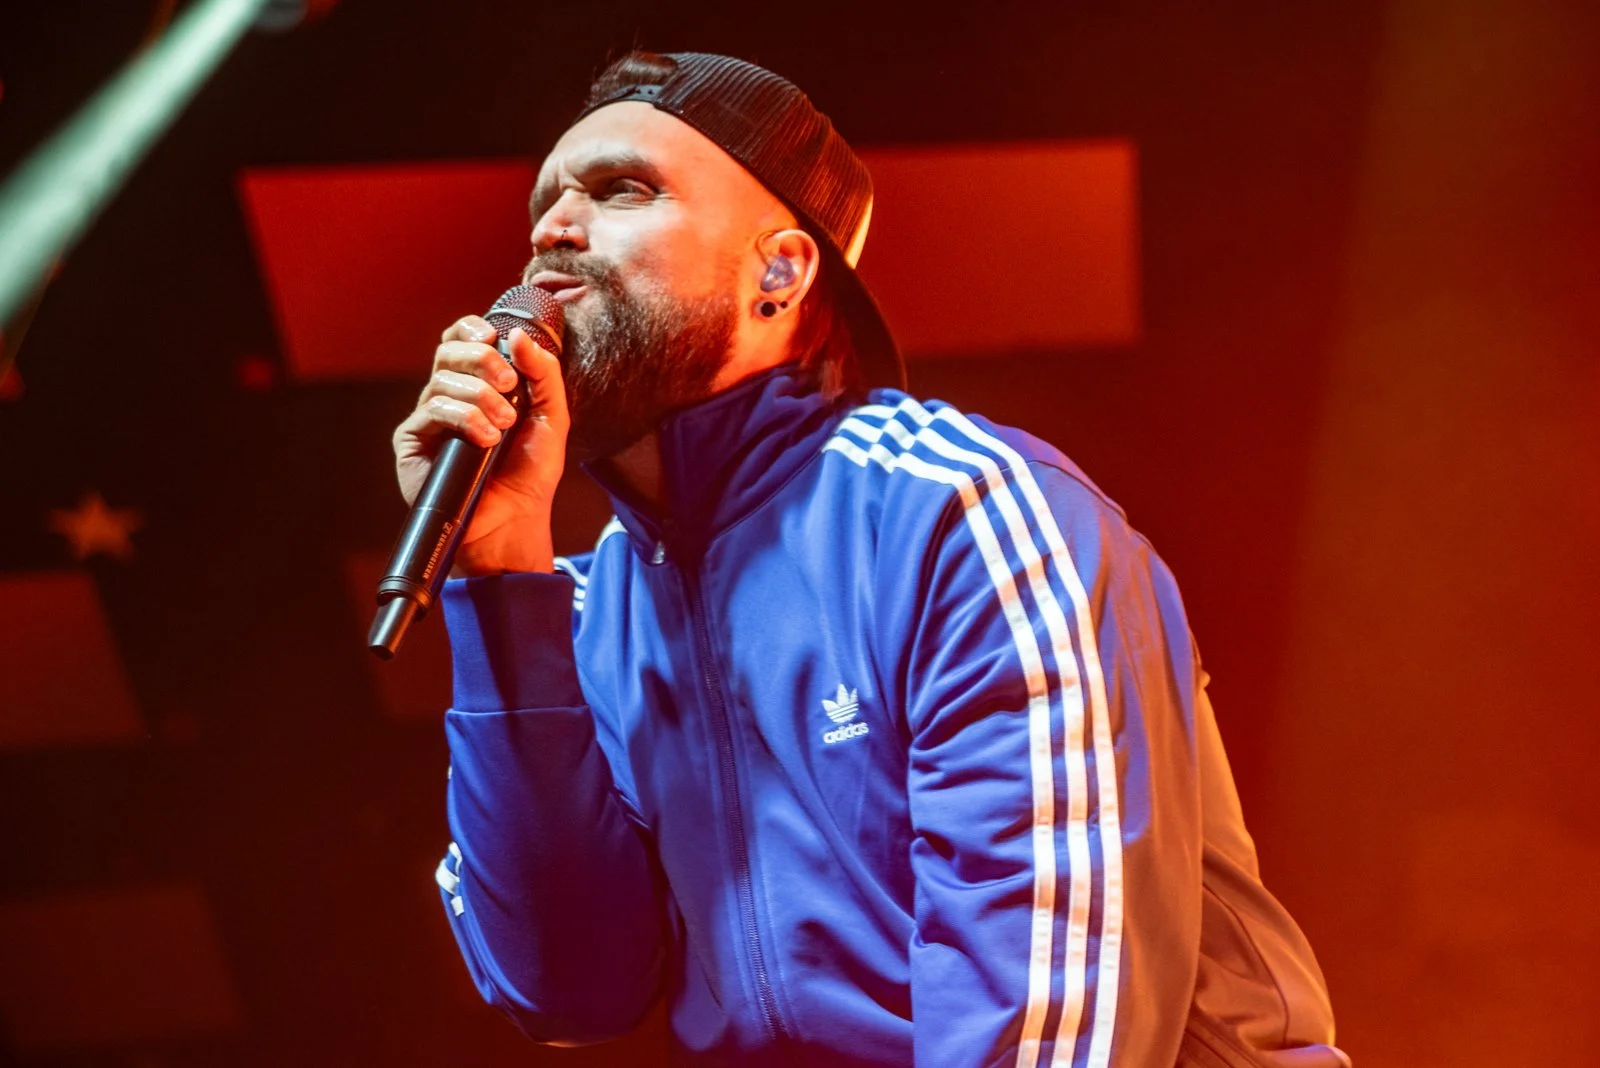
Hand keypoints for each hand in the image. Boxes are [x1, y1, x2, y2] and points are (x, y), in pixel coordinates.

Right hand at [392, 315, 567, 575]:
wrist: (515, 520)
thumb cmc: (530, 473)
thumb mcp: (552, 418)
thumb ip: (543, 374)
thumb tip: (518, 337)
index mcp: (477, 385)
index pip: (461, 340)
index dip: (471, 329)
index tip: (494, 335)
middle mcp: (448, 398)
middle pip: (448, 351)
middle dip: (481, 359)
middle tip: (509, 384)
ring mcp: (429, 420)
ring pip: (442, 380)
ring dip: (480, 397)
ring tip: (504, 426)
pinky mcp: (413, 442)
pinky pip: (433, 411)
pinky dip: (464, 418)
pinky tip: (486, 440)